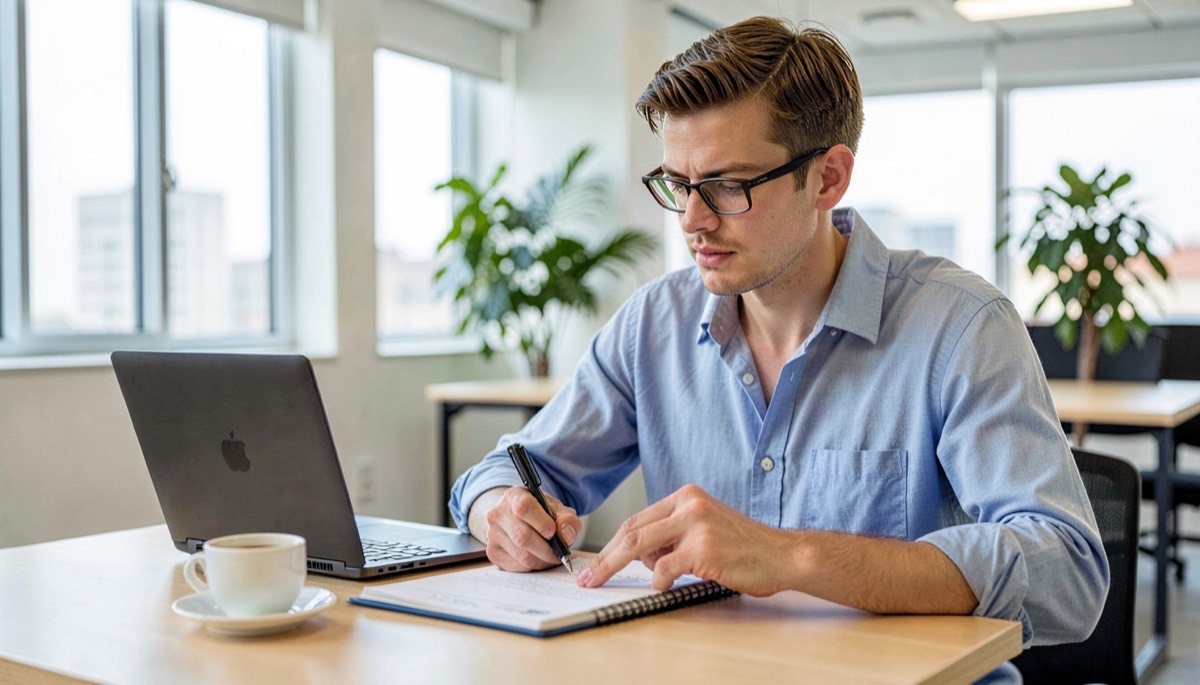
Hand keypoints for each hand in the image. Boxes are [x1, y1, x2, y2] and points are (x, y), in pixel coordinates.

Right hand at [470, 486, 581, 571]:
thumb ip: (567, 519)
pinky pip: (517, 566)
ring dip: (542, 560)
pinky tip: (538, 559)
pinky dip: (533, 566)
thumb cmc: (538, 512)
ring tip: (551, 556)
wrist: (515, 518)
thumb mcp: (556, 509)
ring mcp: (493, 534)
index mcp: (514, 496)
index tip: (552, 531)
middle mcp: (499, 514)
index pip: (524, 507)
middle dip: (547, 549)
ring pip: (521, 555)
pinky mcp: (493, 552)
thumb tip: (566, 535)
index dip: (541, 522)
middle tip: (559, 553)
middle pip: (522, 536)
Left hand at [577, 484, 788, 595]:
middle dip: (605, 558)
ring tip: (626, 582)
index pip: (638, 519)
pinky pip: (663, 568)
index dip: (612, 543)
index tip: (595, 562)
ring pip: (640, 547)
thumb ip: (672, 534)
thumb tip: (638, 554)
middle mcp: (689, 505)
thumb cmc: (744, 546)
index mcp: (686, 496)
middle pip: (632, 531)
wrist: (782, 555)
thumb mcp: (704, 527)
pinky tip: (668, 584)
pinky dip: (659, 581)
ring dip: (624, 569)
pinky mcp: (703, 549)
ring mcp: (696, 525)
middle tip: (588, 577)